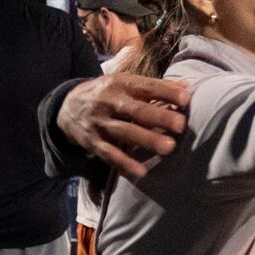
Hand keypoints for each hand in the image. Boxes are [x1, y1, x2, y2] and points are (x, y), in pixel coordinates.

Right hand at [59, 74, 191, 179]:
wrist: (67, 106)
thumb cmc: (107, 94)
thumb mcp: (125, 83)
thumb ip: (154, 87)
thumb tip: (187, 87)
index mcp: (120, 83)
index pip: (146, 86)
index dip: (166, 91)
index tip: (186, 99)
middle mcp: (109, 101)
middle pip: (137, 110)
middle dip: (160, 117)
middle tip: (181, 126)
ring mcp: (100, 122)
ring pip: (125, 132)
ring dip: (147, 140)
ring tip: (169, 148)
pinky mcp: (93, 142)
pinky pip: (110, 154)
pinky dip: (125, 164)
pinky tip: (141, 172)